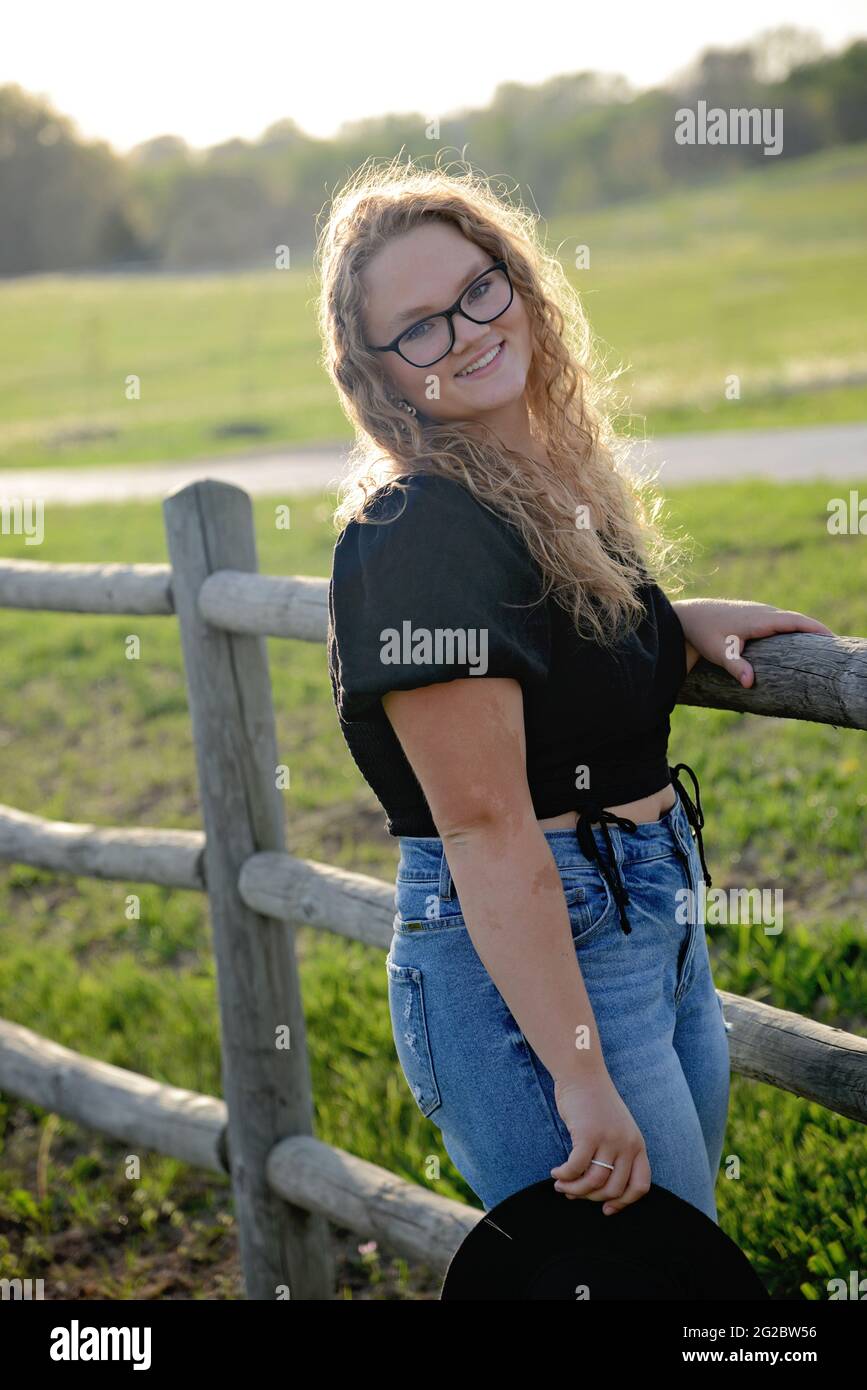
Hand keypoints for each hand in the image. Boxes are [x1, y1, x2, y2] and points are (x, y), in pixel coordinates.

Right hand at [550, 1072, 650, 1215]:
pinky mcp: (588, 1134)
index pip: (640, 1186)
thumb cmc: (595, 1104)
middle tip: (574, 1193)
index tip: (606, 1209)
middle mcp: (627, 1144)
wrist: (583, 1075)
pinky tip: (555, 1173)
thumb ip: (616, 1155)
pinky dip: (564, 1175)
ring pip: (593, 1182)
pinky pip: (575, 1167)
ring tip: (561, 1185)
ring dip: (574, 1189)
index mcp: (637, 1145)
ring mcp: (609, 1139)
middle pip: (613, 1189)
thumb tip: (597, 1190)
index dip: (623, 1203)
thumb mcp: (617, 1129)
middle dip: (591, 1198)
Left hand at [675, 599, 834, 689]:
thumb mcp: (720, 653)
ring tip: (820, 645)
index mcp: (760, 620)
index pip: (795, 621)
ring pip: (788, 619)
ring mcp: (759, 611)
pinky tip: (796, 640)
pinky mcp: (754, 614)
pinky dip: (792, 627)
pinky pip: (779, 620)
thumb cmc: (704, 634)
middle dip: (815, 630)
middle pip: (796, 619)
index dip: (815, 628)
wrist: (689, 617)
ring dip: (804, 628)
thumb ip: (736, 667)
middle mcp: (763, 612)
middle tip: (833, 646)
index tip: (831, 638)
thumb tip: (750, 683)